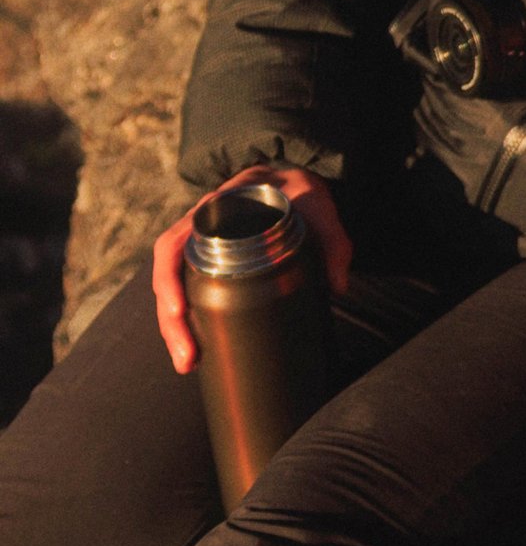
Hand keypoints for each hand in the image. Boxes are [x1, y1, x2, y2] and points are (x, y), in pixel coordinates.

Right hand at [152, 168, 351, 373]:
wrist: (293, 182)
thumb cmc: (299, 192)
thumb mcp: (317, 206)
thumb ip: (333, 240)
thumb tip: (338, 286)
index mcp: (213, 211)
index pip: (173, 244)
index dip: (169, 278)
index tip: (179, 310)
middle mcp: (197, 230)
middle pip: (167, 278)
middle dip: (171, 323)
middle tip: (187, 359)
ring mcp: (201, 249)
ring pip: (173, 291)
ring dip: (174, 330)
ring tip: (187, 363)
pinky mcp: (211, 265)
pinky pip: (187, 292)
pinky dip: (187, 322)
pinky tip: (194, 350)